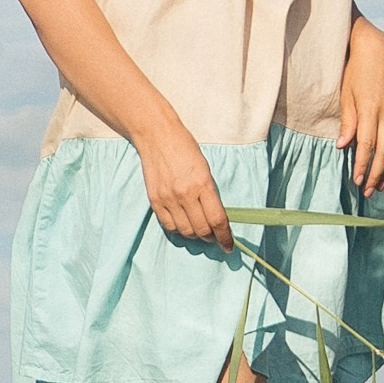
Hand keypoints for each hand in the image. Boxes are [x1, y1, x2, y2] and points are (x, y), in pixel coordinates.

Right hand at [138, 115, 232, 248]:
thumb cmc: (185, 148)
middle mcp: (185, 194)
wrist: (156, 136)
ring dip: (195, 235)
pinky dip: (178, 229)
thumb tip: (216, 218)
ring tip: (199, 228)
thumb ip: (210, 194)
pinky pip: (169, 226)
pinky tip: (183, 223)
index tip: (229, 246)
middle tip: (214, 235)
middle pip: (201, 230)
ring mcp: (168, 199)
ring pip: (185, 231)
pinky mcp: (155, 201)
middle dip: (211, 237)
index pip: (217, 220)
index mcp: (202, 184)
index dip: (225, 237)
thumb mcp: (205, 168)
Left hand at [338, 14, 383, 196]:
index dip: (363, 165)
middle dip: (376, 174)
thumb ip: (347, 121)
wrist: (376, 47)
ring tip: (380, 185)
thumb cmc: (354, 70)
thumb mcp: (345, 93)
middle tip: (368, 191)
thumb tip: (343, 147)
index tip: (357, 181)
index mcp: (370, 108)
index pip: (367, 145)